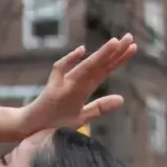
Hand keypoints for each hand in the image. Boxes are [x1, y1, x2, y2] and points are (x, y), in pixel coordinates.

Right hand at [17, 38, 135, 135]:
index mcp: (84, 87)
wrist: (32, 129)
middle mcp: (76, 82)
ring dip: (100, 55)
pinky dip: (69, 61)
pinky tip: (82, 51)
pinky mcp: (52, 89)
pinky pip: (60, 71)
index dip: (119, 59)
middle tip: (130, 36)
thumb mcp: (82, 117)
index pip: (105, 70)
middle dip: (114, 51)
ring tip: (115, 42)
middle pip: (99, 65)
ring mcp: (64, 84)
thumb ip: (100, 107)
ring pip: (86, 66)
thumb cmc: (55, 123)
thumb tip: (122, 99)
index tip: (134, 46)